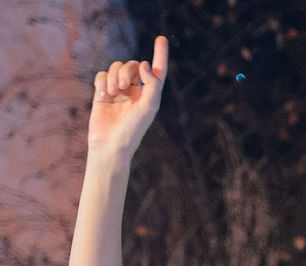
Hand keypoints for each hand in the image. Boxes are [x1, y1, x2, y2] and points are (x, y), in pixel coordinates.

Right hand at [88, 35, 168, 153]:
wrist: (110, 143)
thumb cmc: (133, 129)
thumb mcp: (148, 107)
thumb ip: (152, 85)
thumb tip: (145, 64)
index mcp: (150, 93)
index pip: (157, 69)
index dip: (160, 54)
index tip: (161, 38)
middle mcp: (136, 90)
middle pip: (132, 65)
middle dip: (127, 71)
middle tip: (123, 86)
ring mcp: (119, 90)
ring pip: (116, 67)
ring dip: (114, 76)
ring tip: (113, 92)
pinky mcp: (102, 92)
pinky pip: (101, 75)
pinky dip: (102, 81)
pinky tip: (104, 94)